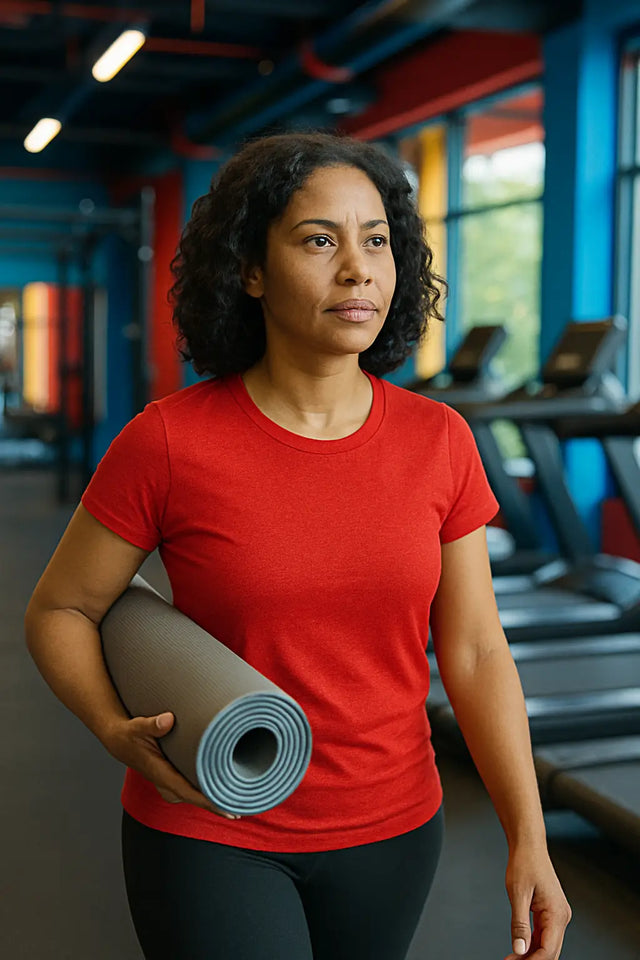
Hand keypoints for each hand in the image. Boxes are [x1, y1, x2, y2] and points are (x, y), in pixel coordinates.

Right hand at [102, 711, 240, 820]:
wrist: (119, 741)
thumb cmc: (129, 735)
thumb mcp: (137, 726)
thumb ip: (151, 724)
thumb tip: (168, 719)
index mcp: (161, 775)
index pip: (189, 793)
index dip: (210, 802)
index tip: (229, 809)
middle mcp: (167, 783)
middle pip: (199, 799)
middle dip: (221, 803)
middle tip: (248, 802)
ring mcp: (171, 783)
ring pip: (198, 795)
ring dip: (218, 797)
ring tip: (244, 797)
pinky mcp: (175, 778)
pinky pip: (196, 788)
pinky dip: (210, 790)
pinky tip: (227, 786)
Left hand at [503, 844, 570, 959]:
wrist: (529, 845)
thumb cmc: (524, 863)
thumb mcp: (517, 894)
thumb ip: (519, 924)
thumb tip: (519, 950)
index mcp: (557, 913)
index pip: (548, 949)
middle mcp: (561, 916)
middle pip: (549, 950)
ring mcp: (557, 915)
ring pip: (546, 944)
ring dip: (531, 954)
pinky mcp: (550, 912)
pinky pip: (543, 934)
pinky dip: (532, 944)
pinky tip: (518, 950)